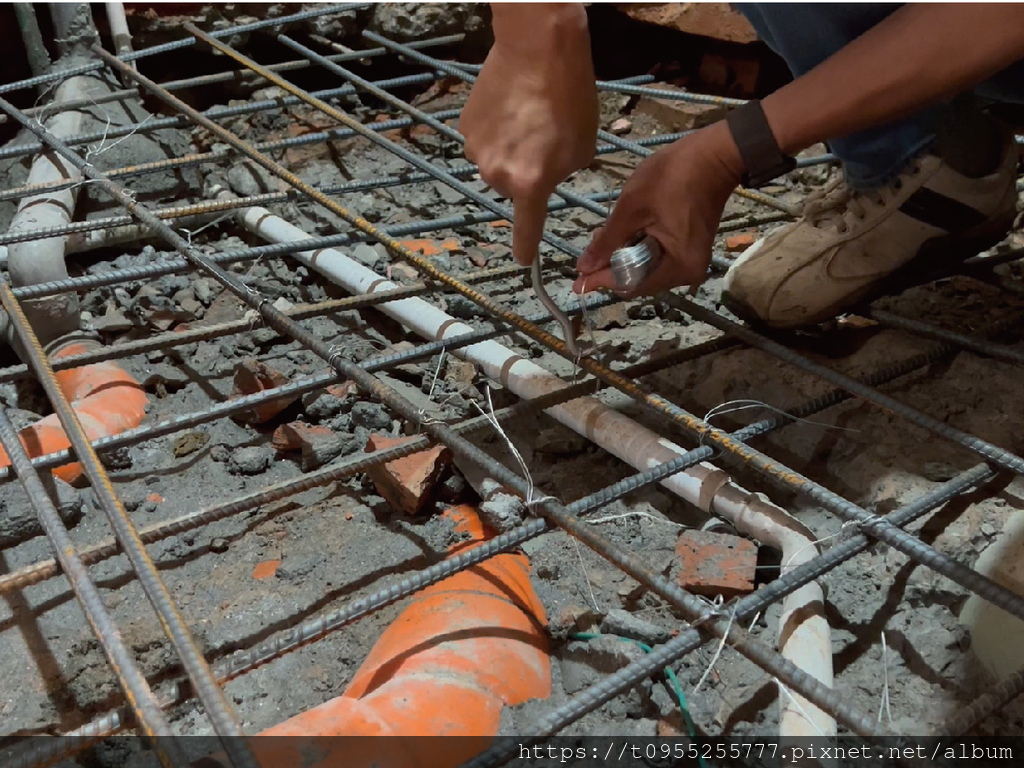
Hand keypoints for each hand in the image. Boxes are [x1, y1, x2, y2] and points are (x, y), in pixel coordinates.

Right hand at [460, 4, 597, 265]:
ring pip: (495, 163)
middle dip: (526, 172)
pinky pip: (483, 140)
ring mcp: (476, 150)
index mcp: (531, 184)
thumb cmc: (570, 96)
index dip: (525, 247)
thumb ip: (561, 174)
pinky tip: (511, 106)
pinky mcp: (465, 127)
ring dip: (510, 150)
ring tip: (528, 117)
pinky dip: (496, 130)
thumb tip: (546, 176)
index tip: (523, 261)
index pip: (526, 228)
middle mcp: (497, 174)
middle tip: (544, 140)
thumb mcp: (582, 149)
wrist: (538, 47)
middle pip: (511, 187)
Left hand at [573, 121, 744, 295]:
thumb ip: (606, 242)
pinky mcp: (689, 250)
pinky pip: (657, 258)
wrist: (714, 154)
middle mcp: (688, 274)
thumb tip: (583, 269)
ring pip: (646, 269)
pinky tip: (626, 230)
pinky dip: (638, 247)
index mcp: (678, 267)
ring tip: (606, 232)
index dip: (602, 280)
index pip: (630, 285)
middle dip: (613, 265)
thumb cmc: (673, 178)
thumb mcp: (631, 209)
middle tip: (594, 240)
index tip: (577, 279)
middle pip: (638, 280)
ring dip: (624, 254)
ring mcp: (690, 262)